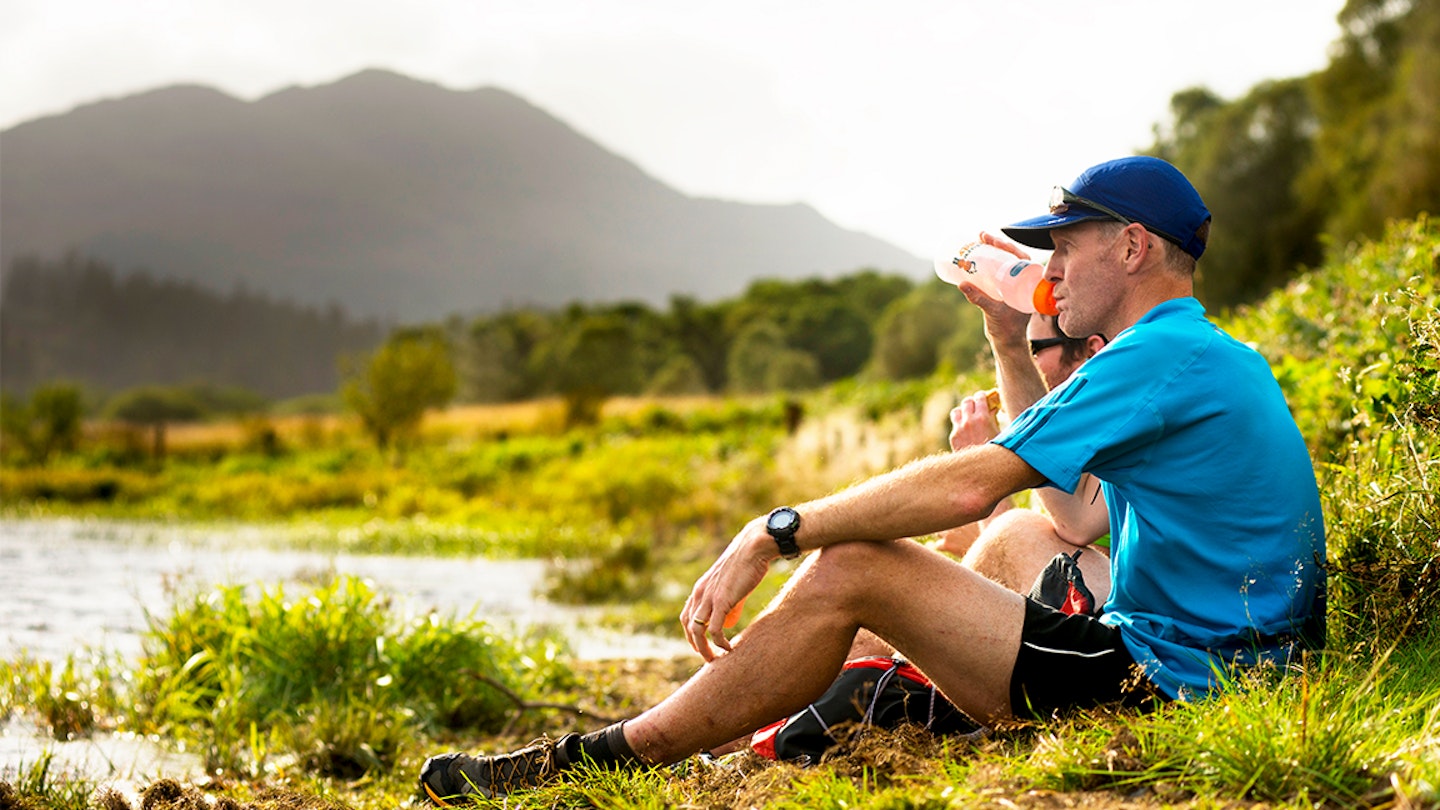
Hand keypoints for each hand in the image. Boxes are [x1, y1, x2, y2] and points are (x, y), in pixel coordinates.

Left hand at [679, 517, 774, 660]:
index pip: (686, 616)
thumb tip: (729, 619)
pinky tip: (729, 649)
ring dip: (704, 649)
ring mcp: (709, 598)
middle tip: (708, 659)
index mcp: (700, 588)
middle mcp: (699, 593)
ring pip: (697, 631)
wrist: (754, 547)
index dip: (691, 634)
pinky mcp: (722, 601)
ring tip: (716, 660)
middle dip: (696, 646)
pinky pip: (715, 629)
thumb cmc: (747, 563)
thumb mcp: (732, 584)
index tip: (702, 646)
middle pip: (688, 626)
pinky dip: (719, 643)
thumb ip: (728, 601)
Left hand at [948, 390, 1001, 451]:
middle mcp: (968, 421)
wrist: (983, 470)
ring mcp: (959, 429)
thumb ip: (995, 418)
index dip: (983, 396)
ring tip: (969, 416)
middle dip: (973, 402)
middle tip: (977, 407)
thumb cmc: (997, 451)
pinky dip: (960, 425)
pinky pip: (955, 425)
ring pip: (956, 411)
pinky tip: (967, 431)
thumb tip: (994, 408)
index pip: (979, 397)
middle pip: (966, 401)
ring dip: (963, 411)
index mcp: (983, 418)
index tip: (985, 398)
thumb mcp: (1000, 432)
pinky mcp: (954, 438)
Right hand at [954, 231, 1030, 347]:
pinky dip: (989, 260)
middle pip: (1010, 256)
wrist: (1007, 341)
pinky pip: (997, 270)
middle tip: (982, 235)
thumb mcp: (993, 312)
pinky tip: (978, 252)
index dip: (1008, 246)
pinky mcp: (1002, 288)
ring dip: (992, 249)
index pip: (1021, 258)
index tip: (995, 240)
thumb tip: (963, 284)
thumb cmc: (1006, 328)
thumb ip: (979, 299)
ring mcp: (1012, 284)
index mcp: (1027, 284)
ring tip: (978, 239)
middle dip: (996, 244)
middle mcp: (1022, 281)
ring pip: (1003, 261)